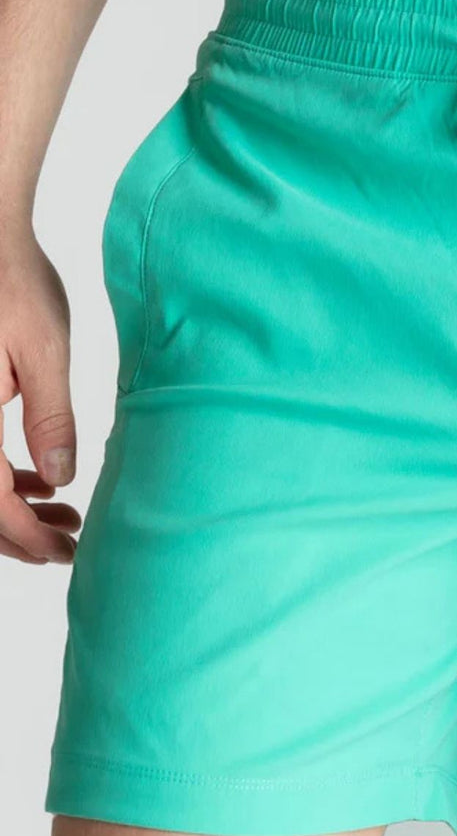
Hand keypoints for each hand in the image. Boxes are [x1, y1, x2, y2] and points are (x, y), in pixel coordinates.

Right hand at [1, 233, 80, 562]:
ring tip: (64, 515)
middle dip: (17, 534)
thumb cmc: (12, 283)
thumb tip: (59, 478)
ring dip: (8, 509)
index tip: (66, 552)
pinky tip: (36, 479)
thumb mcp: (44, 350)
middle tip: (69, 544)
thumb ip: (50, 417)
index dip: (25, 537)